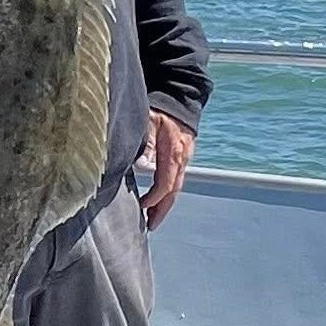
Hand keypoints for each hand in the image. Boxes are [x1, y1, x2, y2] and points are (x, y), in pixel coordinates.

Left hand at [138, 109, 195, 231]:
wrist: (180, 99)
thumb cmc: (161, 109)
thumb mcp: (150, 121)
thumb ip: (147, 142)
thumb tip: (142, 164)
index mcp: (174, 153)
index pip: (166, 183)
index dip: (154, 198)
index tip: (142, 207)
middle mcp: (182, 159)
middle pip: (173, 191)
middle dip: (162, 210)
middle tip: (151, 226)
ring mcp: (183, 159)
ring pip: (175, 187)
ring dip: (163, 204)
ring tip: (152, 219)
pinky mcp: (181, 157)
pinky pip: (174, 179)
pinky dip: (165, 192)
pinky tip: (156, 199)